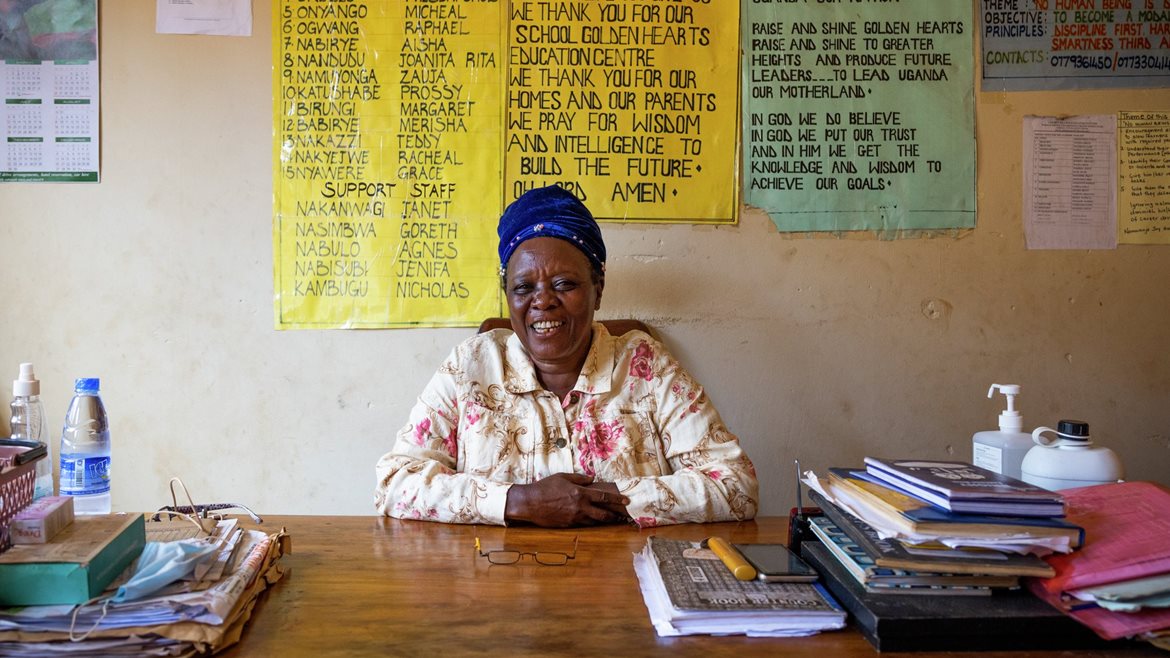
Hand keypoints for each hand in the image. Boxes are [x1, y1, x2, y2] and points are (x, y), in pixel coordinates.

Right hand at [505, 473, 630, 527]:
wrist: (530, 503)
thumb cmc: (545, 487)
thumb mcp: (563, 477)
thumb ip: (579, 478)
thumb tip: (592, 479)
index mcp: (580, 494)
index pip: (603, 497)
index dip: (616, 499)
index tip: (626, 500)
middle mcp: (580, 507)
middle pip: (603, 514)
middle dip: (614, 515)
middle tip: (621, 515)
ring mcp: (574, 518)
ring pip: (594, 522)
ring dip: (603, 521)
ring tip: (610, 519)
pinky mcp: (568, 525)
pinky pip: (582, 524)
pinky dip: (589, 522)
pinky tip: (592, 520)